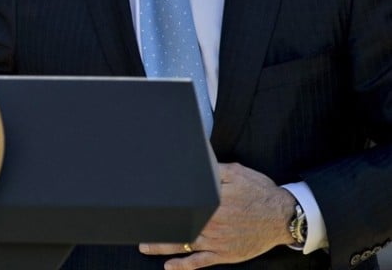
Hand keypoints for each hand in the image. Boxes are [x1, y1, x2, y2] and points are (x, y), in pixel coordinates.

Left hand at [139, 162, 295, 267]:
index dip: (165, 205)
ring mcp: (218, 241)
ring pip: (185, 244)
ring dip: (163, 246)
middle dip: (158, 227)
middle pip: (180, 225)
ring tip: (145, 246)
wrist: (284, 216)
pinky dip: (184, 266)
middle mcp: (212, 223)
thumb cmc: (260, 192)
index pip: (182, 204)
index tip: (147, 204)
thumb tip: (196, 163)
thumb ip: (214, 169)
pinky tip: (169, 267)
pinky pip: (201, 262)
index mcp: (212, 202)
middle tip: (138, 226)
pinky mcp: (225, 254)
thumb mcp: (237, 172)